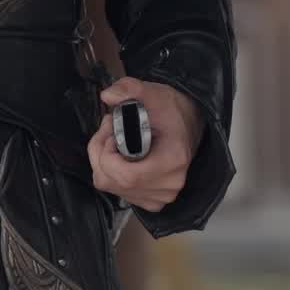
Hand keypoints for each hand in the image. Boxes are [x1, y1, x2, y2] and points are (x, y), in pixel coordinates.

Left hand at [87, 75, 204, 213]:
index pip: (126, 176)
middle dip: (100, 152)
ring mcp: (161, 195)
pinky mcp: (153, 200)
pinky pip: (119, 191)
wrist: (189, 124)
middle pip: (112, 181)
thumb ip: (128, 88)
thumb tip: (107, 96)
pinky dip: (111, 172)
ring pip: (110, 186)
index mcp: (171, 161)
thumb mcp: (152, 92)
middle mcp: (168, 184)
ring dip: (102, 161)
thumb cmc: (171, 110)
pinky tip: (119, 155)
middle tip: (108, 129)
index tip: (112, 133)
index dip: (107, 155)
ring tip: (113, 139)